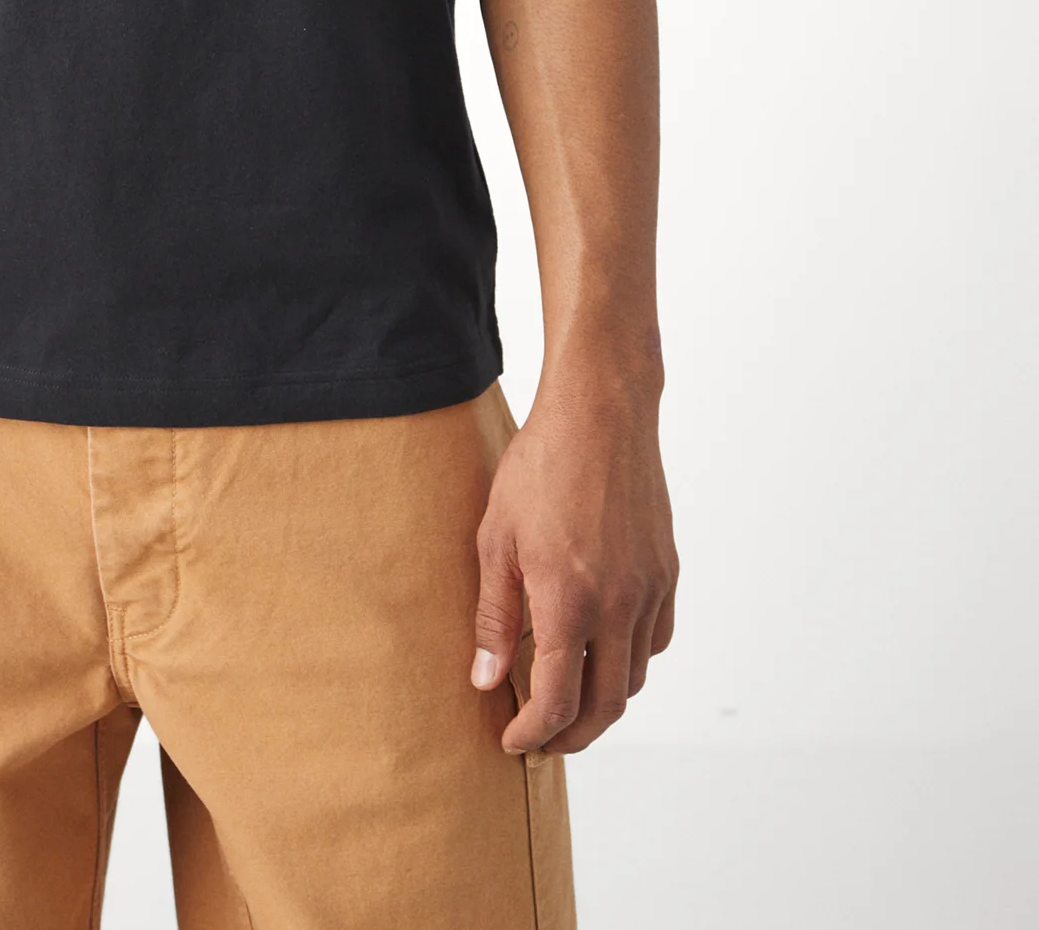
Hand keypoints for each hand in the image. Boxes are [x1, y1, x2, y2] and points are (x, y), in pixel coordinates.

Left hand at [469, 373, 677, 756]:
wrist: (600, 413)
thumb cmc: (539, 468)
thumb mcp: (496, 540)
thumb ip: (494, 617)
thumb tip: (487, 680)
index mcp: (569, 603)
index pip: (557, 700)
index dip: (534, 733)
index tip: (513, 741)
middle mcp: (618, 606)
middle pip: (606, 705)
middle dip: (573, 735)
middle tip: (543, 741)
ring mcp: (649, 590)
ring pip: (636, 676)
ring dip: (604, 702)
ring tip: (569, 700)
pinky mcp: (667, 572)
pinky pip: (657, 639)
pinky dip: (632, 662)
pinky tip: (605, 652)